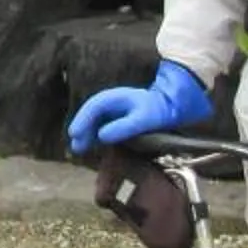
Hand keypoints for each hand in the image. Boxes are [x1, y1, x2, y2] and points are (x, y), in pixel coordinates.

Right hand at [67, 59, 211, 153]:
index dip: (82, 120)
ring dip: (87, 134)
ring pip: (95, 121)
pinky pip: (102, 126)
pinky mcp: (119, 119)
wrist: (173, 106)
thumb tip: (102, 136)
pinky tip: (93, 146)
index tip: (75, 134)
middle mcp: (112, 103)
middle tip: (75, 146)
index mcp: (115, 98)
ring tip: (79, 149)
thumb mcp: (143, 119)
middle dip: (81, 129)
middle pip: (91, 114)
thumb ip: (123, 127)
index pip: (94, 107)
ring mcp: (115, 110)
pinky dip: (95, 136)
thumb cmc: (158, 110)